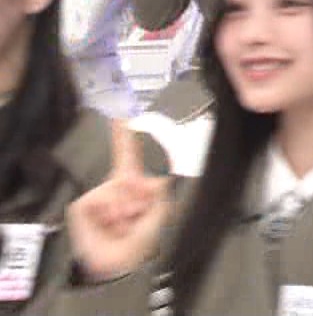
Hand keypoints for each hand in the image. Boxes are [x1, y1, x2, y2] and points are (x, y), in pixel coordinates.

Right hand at [66, 121, 171, 282]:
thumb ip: (159, 191)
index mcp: (133, 186)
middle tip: (137, 218)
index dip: (124, 136)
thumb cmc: (138, 242)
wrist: (117, 266)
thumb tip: (152, 177)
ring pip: (120, 189)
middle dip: (141, 196)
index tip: (120, 115)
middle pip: (131, 175)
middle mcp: (115, 187)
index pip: (129, 156)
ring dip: (127, 210)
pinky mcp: (84, 204)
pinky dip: (112, 214)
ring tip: (123, 225)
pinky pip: (103, 199)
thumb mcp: (158, 214)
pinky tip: (110, 226)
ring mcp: (99, 195)